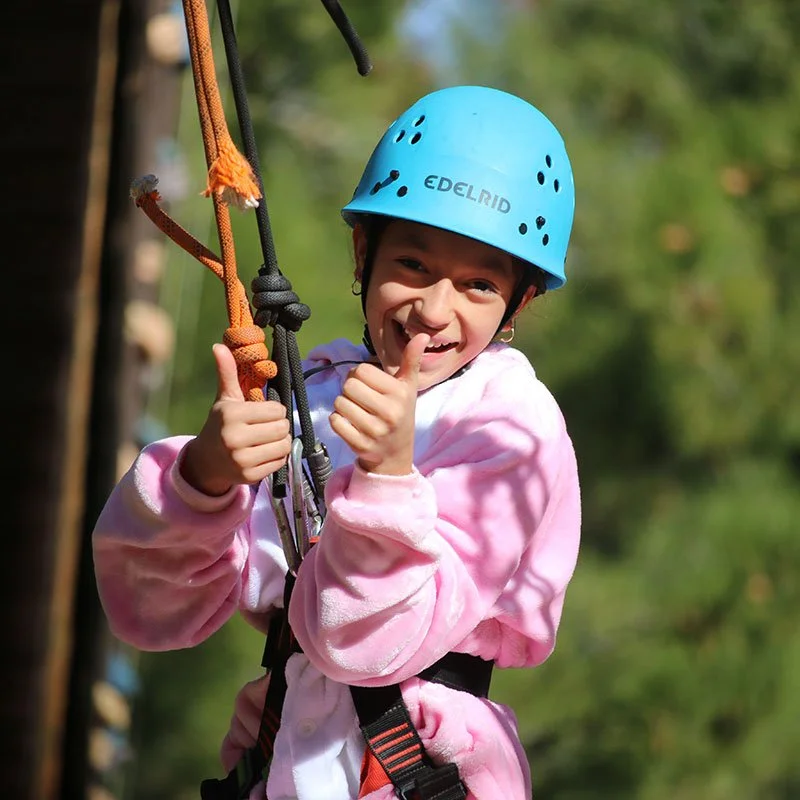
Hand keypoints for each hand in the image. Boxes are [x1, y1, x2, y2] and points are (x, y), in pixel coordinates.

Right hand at [180, 344, 291, 495]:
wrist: (206, 461)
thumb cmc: (221, 424)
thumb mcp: (225, 399)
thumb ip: (227, 373)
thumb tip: (219, 346)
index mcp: (232, 415)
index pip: (276, 410)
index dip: (275, 410)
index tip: (264, 412)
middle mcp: (235, 439)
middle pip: (283, 428)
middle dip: (280, 425)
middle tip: (268, 426)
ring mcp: (242, 460)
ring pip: (284, 445)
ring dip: (282, 441)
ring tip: (269, 438)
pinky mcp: (250, 477)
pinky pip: (281, 462)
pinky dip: (278, 456)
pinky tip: (265, 452)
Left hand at [330, 333, 428, 475]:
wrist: (396, 453)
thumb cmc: (400, 413)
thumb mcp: (408, 386)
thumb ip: (411, 360)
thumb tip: (422, 335)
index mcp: (400, 393)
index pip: (361, 370)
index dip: (360, 375)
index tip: (368, 384)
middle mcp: (389, 412)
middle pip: (348, 385)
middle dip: (350, 389)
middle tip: (360, 398)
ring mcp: (374, 430)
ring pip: (339, 403)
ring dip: (343, 405)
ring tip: (356, 410)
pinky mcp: (360, 445)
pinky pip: (335, 422)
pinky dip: (337, 420)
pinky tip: (350, 423)